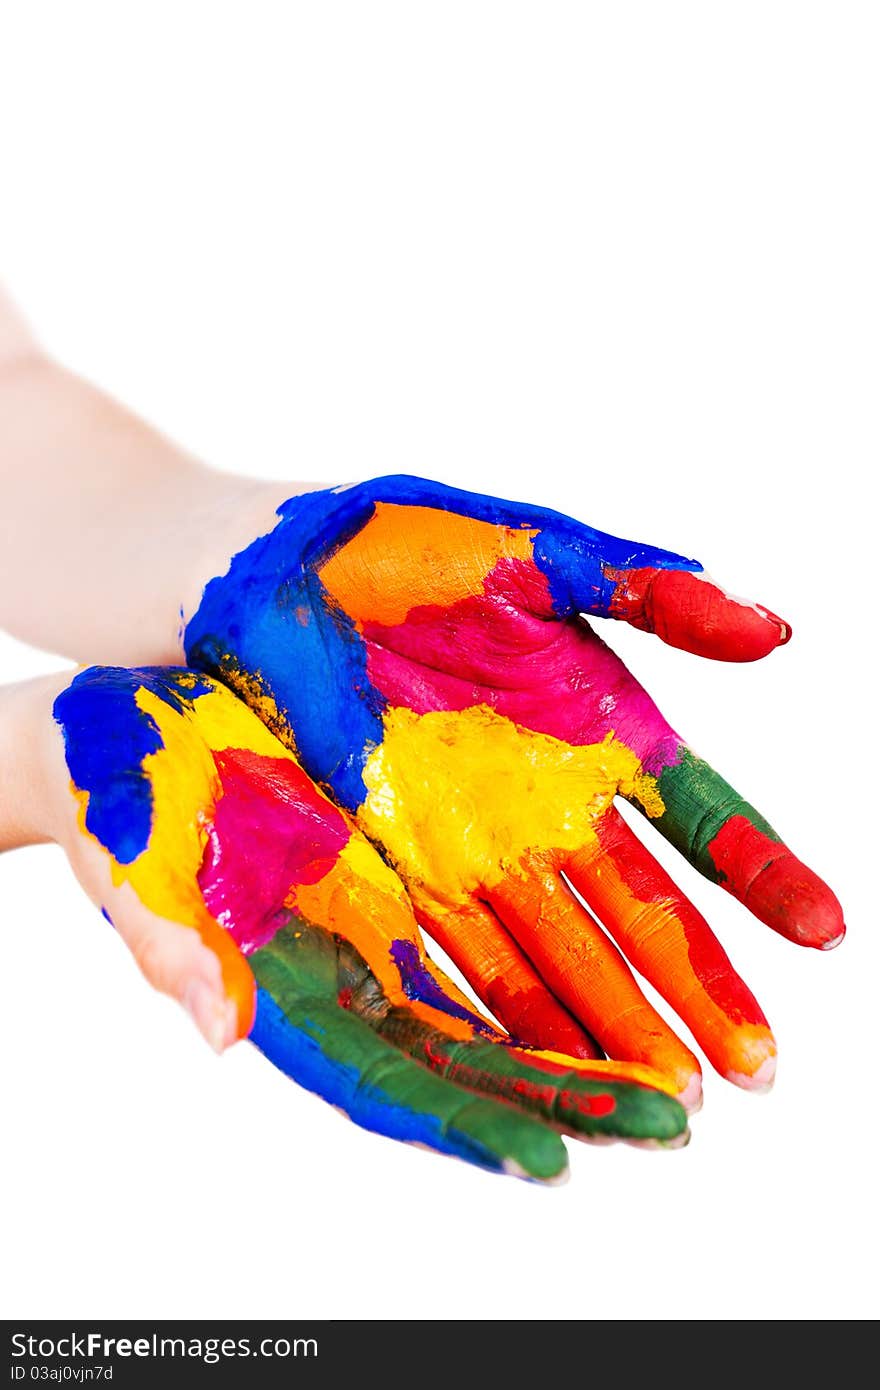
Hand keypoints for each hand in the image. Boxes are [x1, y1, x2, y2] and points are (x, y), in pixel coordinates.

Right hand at [47, 664, 686, 1177]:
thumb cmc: (115, 793)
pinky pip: (501, 930)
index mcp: (285, 996)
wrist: (132, 725)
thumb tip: (219, 1029)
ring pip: (503, 1006)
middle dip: (568, 1100)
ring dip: (590, 1044)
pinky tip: (631, 985)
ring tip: (680, 1077)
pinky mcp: (412, 872)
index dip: (464, 1126)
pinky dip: (565, 964)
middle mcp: (352, 979)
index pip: (385, 1084)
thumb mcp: (136, 863)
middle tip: (669, 1123)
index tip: (551, 1165)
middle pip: (472, 1066)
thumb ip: (174, 950)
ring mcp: (389, 930)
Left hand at [186, 475, 844, 1105]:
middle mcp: (550, 800)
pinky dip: (516, 1016)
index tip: (827, 932)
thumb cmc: (395, 546)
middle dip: (699, 992)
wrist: (261, 574)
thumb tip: (780, 628)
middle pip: (643, 915)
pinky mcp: (405, 869)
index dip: (763, 872)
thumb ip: (646, 587)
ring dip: (615, 1028)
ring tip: (670, 1103)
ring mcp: (480, 843)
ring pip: (566, 955)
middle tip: (758, 1070)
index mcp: (599, 723)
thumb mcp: (532, 555)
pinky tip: (552, 1074)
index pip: (702, 816)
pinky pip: (471, 956)